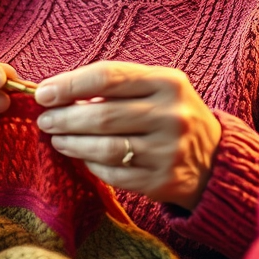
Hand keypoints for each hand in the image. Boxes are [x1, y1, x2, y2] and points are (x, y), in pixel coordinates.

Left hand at [34, 61, 220, 209]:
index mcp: (168, 82)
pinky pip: (113, 174)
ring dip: (72, 143)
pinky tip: (83, 157)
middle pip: (102, 115)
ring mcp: (168, 150)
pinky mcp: (162, 181)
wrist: (215, 159)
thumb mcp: (156, 87)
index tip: (43, 93)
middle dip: (64, 118)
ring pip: (105, 148)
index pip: (108, 77)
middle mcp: (171, 114)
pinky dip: (91, 165)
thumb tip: (59, 90)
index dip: (69, 85)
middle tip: (45, 120)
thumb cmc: (170, 115)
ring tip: (57, 139)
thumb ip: (116, 84)